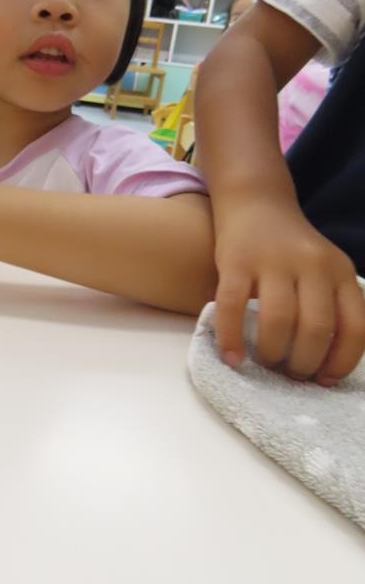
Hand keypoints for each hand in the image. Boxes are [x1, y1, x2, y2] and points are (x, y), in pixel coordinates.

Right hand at [213, 199, 364, 384]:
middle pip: (316, 328)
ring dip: (272, 353)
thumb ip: (330, 305)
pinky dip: (231, 338)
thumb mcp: (326, 270)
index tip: (324, 380)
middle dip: (303, 363)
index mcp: (340, 272)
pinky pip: (233, 306)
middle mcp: (313, 265)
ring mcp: (274, 261)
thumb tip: (323, 366)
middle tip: (289, 373)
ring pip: (279, 320)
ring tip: (265, 363)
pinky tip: (231, 357)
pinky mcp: (237, 261)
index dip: (341, 361)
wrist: (257, 203)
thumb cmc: (292, 250)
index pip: (355, 326)